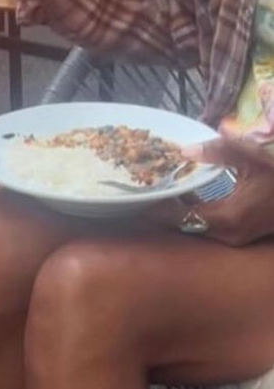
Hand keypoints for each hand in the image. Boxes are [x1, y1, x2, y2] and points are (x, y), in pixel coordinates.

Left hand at [147, 137, 273, 246]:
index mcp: (228, 218)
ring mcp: (233, 238)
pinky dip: (191, 210)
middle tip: (138, 190)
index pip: (180, 218)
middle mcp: (227, 234)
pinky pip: (205, 224)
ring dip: (175, 210)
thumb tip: (186, 150)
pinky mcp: (236, 234)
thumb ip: (221, 152)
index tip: (135, 196)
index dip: (157, 208)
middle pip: (183, 224)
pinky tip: (181, 192)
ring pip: (193, 225)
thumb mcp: (254, 158)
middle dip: (161, 209)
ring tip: (153, 189)